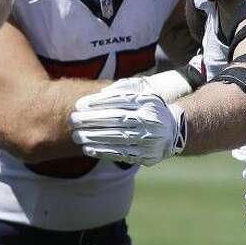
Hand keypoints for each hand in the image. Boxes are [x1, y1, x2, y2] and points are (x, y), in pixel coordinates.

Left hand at [70, 90, 186, 166]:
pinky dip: (103, 152)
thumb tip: (101, 94)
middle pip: (116, 119)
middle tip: (72, 120)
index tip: (80, 105)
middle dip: (92, 120)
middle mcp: (149, 120)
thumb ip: (123, 89)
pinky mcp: (146, 155)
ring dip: (94, 138)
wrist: (173, 131)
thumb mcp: (142, 92)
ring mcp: (148, 139)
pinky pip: (121, 154)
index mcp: (147, 102)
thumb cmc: (149, 108)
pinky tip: (88, 148)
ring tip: (76, 136)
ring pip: (117, 138)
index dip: (98, 103)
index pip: (120, 101)